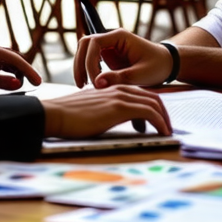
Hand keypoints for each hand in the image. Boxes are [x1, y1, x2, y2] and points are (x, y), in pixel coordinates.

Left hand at [0, 45, 41, 90]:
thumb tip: (18, 83)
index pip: (16, 60)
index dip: (29, 70)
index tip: (38, 82)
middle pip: (17, 59)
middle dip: (27, 71)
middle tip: (35, 84)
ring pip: (13, 63)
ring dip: (20, 73)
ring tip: (22, 85)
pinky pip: (7, 66)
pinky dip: (13, 73)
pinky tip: (14, 81)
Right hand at [41, 86, 171, 137]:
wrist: (54, 115)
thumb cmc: (66, 116)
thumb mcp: (89, 110)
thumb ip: (101, 110)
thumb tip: (105, 120)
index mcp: (111, 88)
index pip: (139, 93)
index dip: (151, 105)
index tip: (155, 119)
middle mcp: (117, 89)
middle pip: (151, 96)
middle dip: (163, 111)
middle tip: (167, 125)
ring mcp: (119, 97)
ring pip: (153, 103)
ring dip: (164, 118)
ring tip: (168, 131)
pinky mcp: (119, 107)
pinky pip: (149, 113)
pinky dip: (160, 122)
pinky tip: (163, 132)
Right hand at [73, 29, 172, 88]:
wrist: (167, 65)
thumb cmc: (158, 66)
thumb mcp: (140, 74)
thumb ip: (119, 78)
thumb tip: (97, 83)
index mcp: (120, 36)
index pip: (94, 43)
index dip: (89, 61)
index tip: (94, 81)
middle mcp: (112, 38)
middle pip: (85, 44)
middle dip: (80, 64)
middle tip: (82, 84)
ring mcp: (109, 47)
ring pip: (85, 51)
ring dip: (82, 67)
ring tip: (84, 86)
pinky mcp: (108, 56)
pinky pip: (91, 60)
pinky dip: (88, 71)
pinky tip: (92, 84)